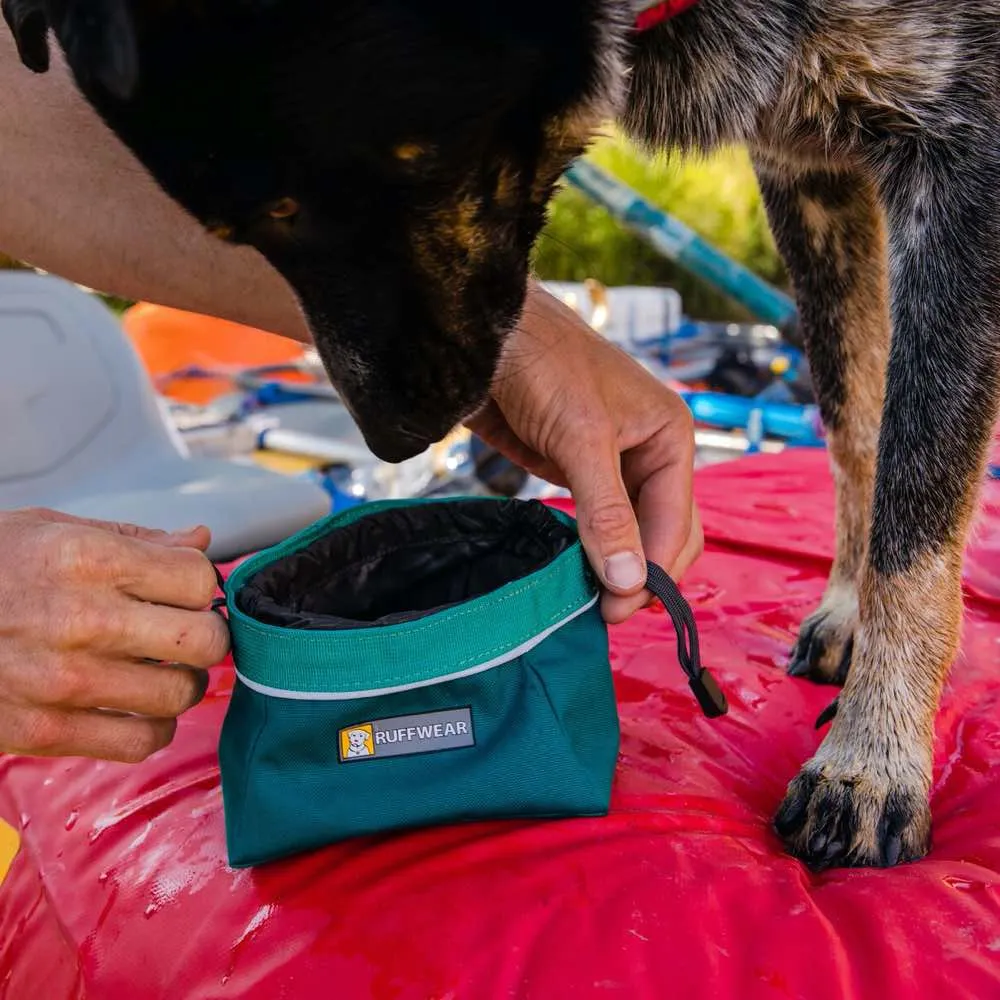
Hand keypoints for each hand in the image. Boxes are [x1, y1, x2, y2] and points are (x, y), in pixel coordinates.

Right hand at [0, 509, 229, 761]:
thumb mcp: (51, 530)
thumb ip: (134, 538)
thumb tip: (202, 542)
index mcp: (87, 559)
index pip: (196, 580)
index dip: (198, 586)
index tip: (183, 592)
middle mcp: (82, 619)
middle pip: (204, 640)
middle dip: (205, 637)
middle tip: (183, 634)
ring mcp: (63, 681)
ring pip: (180, 694)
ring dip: (181, 684)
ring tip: (158, 670)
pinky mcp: (43, 731)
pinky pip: (141, 741)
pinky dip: (152, 727)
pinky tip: (135, 707)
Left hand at [467, 282, 702, 623]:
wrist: (485, 336)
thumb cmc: (543, 365)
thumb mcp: (581, 437)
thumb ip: (607, 511)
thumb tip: (630, 582)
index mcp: (670, 437)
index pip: (677, 523)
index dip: (652, 572)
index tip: (616, 611)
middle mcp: (649, 454)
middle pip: (664, 534)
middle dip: (641, 574)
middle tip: (602, 613)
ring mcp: (612, 465)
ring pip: (631, 534)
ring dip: (617, 568)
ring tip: (588, 602)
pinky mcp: (576, 472)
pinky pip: (598, 524)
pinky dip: (591, 552)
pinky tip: (574, 574)